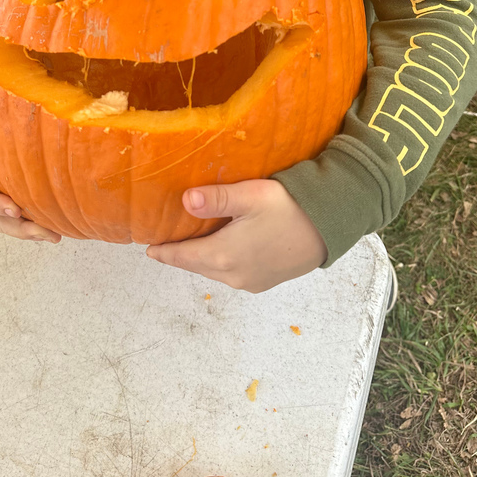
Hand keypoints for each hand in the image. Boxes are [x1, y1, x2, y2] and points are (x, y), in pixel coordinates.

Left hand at [146, 179, 327, 292]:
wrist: (329, 227)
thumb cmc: (289, 207)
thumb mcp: (250, 195)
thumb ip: (216, 198)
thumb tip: (184, 201)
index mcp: (222, 255)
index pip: (181, 256)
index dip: (163, 252)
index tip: (147, 248)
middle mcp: (232, 275)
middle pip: (196, 265)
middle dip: (180, 255)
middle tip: (166, 242)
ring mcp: (249, 282)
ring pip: (214, 271)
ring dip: (201, 259)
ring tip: (191, 244)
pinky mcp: (264, 282)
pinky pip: (231, 274)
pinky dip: (220, 263)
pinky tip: (222, 249)